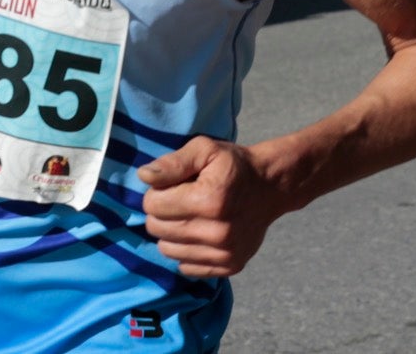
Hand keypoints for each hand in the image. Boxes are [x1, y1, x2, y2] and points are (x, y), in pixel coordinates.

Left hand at [139, 137, 287, 277]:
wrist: (270, 187)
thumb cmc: (234, 165)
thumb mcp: (205, 149)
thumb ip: (173, 163)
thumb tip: (144, 176)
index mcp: (209, 200)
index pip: (153, 205)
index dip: (157, 192)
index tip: (173, 186)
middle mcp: (217, 232)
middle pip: (157, 229)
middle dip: (162, 213)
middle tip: (180, 201)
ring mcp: (224, 253)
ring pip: (168, 250)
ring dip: (171, 233)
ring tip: (190, 216)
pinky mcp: (229, 266)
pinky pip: (186, 267)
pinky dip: (186, 251)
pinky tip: (200, 233)